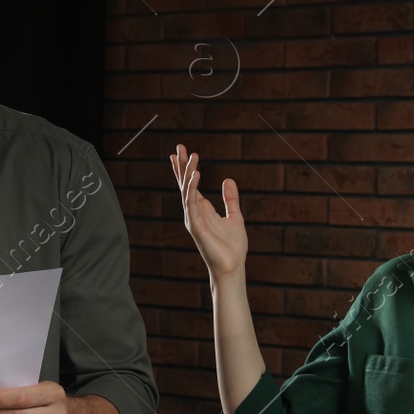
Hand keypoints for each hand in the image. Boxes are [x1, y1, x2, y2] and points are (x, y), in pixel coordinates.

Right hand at [170, 144, 247, 279]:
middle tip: (178, 147)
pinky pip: (192, 202)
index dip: (186, 169)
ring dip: (188, 173)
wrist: (233, 267)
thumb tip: (228, 180)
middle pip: (185, 184)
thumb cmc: (233, 247)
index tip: (182, 152)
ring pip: (187, 191)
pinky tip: (196, 174)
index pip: (191, 185)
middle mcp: (194, 212)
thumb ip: (231, 199)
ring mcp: (193, 218)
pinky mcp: (196, 225)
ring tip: (191, 156)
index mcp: (202, 210)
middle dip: (181, 166)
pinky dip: (193, 188)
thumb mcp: (235, 216)